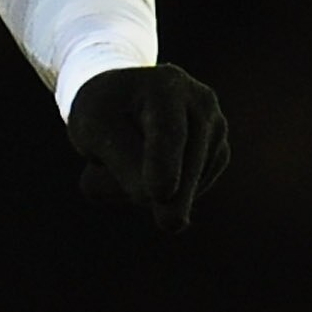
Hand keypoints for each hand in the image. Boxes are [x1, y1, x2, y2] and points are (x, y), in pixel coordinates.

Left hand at [66, 64, 227, 231]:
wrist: (126, 102)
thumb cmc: (104, 113)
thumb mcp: (92, 128)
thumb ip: (120, 160)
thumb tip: (163, 198)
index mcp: (165, 86)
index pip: (167, 132)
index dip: (163, 164)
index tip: (158, 194)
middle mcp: (200, 102)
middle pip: (189, 160)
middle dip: (170, 195)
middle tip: (170, 226)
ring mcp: (215, 127)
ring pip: (193, 179)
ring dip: (153, 191)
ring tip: (124, 166)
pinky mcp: (218, 153)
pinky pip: (196, 186)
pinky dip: (168, 192)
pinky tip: (150, 175)